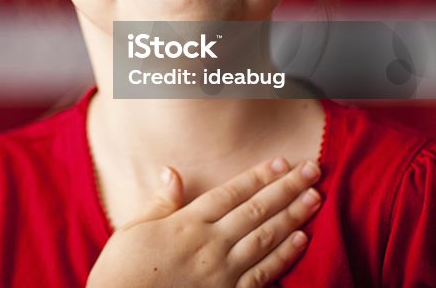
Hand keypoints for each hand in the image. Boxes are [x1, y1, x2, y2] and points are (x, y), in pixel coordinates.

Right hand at [86, 157, 320, 287]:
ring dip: (294, 216)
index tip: (281, 161)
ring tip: (314, 197)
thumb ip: (160, 202)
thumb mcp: (133, 229)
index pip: (231, 193)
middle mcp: (210, 244)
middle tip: (312, 169)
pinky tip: (301, 240)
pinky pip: (264, 273)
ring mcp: (222, 272)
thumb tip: (172, 172)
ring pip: (266, 238)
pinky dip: (285, 255)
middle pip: (256, 210)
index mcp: (186, 223)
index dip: (258, 176)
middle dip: (287, 188)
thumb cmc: (121, 271)